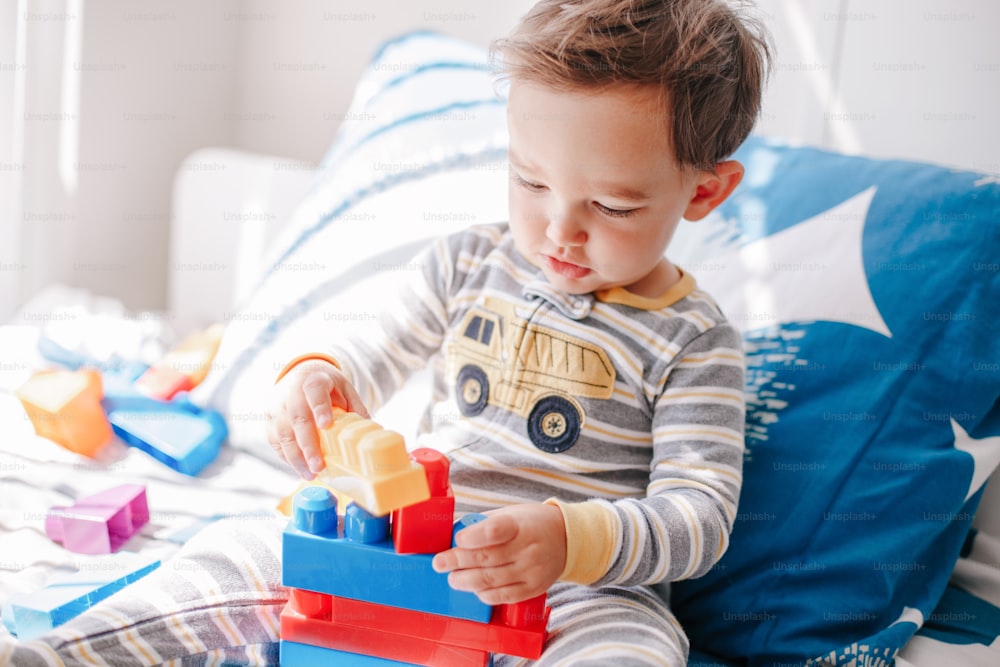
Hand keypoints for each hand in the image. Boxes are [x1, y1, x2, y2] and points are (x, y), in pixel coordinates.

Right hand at [266, 359, 368, 479]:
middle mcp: (291, 393)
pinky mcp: (269, 422)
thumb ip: (355, 408)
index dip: (320, 408)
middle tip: (319, 466)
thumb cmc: (325, 387)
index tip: (326, 425)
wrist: (298, 376)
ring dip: (296, 458)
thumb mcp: (344, 389)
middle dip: (308, 445)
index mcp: (313, 380)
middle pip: (297, 419)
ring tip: (311, 475)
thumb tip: (368, 433)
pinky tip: (300, 469)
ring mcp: (277, 408)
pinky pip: (275, 443)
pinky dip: (287, 458)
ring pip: (283, 435)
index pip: (315, 392)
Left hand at [432, 503, 566, 604]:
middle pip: (486, 558)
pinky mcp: (533, 588)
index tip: (457, 539)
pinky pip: (503, 596)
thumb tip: (452, 535)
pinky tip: (474, 588)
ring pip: (491, 580)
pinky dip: (484, 593)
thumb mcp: (511, 513)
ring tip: (452, 578)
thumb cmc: (532, 523)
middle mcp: (528, 549)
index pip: (494, 531)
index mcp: (521, 525)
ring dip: (465, 581)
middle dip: (457, 561)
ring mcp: (532, 571)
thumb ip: (485, 524)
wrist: (567, 539)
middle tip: (439, 563)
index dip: (472, 537)